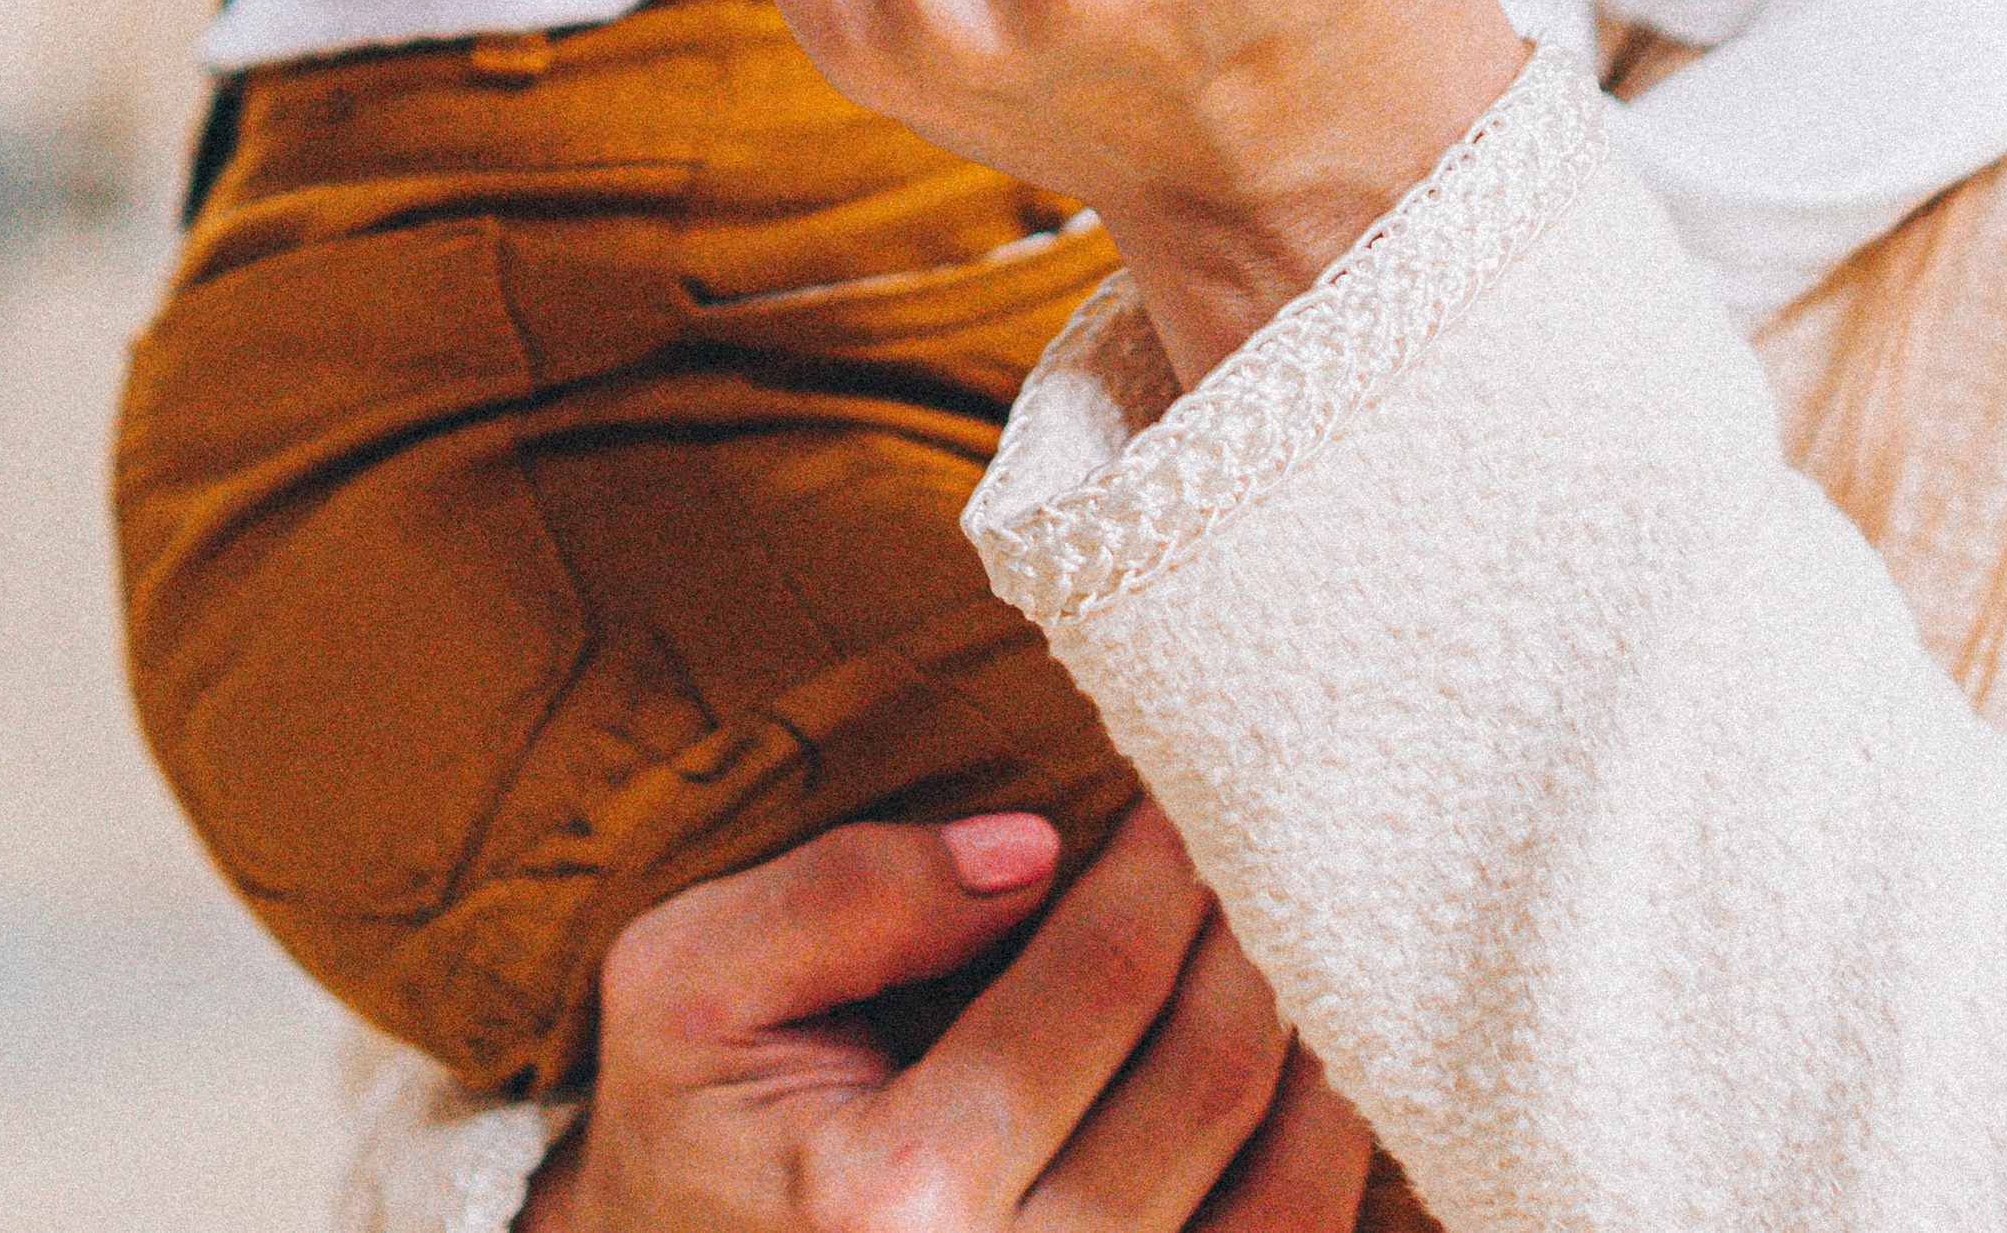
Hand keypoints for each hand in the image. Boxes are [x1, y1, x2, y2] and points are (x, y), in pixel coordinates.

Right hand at [519, 802, 1369, 1232]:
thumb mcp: (691, 979)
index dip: (1153, 876)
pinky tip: (1293, 1098)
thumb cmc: (694, 1126)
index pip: (1097, 987)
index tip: (1166, 814)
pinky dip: (1315, 1178)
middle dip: (1236, 946)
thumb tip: (1031, 850)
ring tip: (1270, 976)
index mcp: (898, 1192)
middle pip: (1203, 1085)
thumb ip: (847, 895)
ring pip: (1280, 1206)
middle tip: (1228, 874)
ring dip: (1303, 1063)